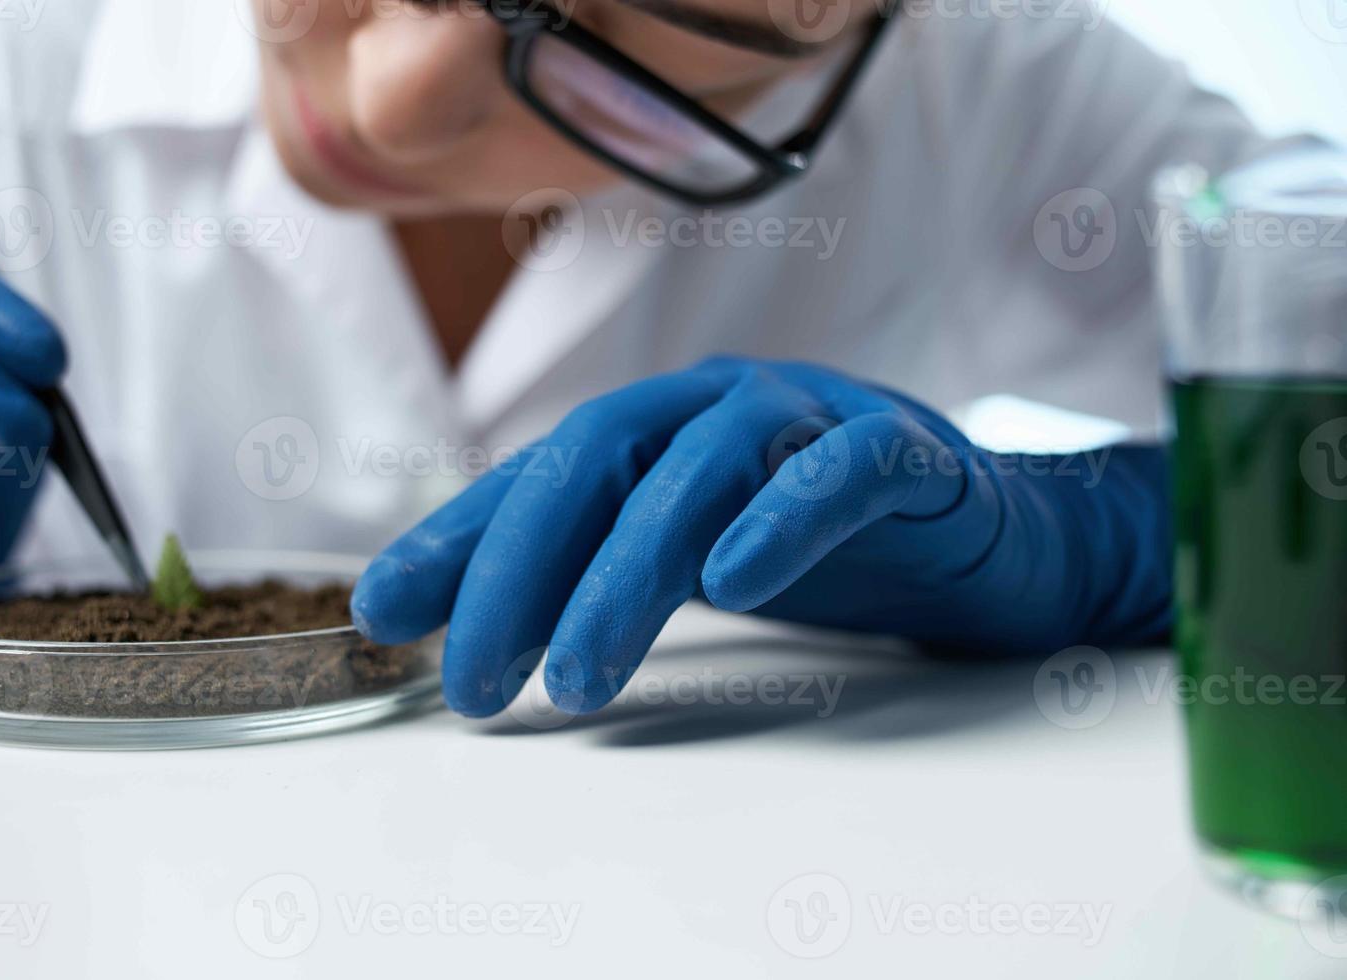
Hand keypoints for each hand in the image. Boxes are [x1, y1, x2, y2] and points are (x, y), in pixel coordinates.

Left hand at [352, 357, 1168, 716]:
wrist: (990, 537)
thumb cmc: (822, 546)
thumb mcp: (690, 561)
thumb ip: (594, 574)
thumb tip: (471, 630)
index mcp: (661, 429)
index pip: (540, 476)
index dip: (458, 538)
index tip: (383, 613)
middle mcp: (718, 405)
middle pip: (598, 460)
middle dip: (520, 569)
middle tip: (474, 681)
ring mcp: (810, 416)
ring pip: (701, 471)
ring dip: (627, 574)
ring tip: (577, 677)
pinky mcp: (902, 451)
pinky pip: (839, 470)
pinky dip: (784, 515)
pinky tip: (736, 582)